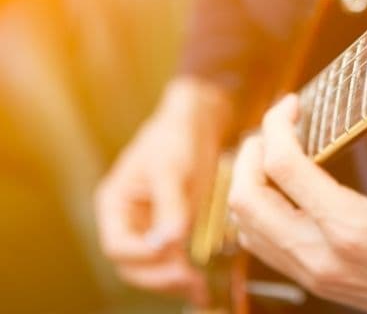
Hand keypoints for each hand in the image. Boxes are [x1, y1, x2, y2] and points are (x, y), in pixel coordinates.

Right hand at [95, 78, 231, 302]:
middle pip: (132, 266)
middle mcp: (127, 221)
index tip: (174, 256)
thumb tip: (168, 242)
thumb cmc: (176, 138)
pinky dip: (183, 275)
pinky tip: (203, 286)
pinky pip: (170, 261)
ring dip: (172, 283)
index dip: (144, 257)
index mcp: (114, 204)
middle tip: (192, 282)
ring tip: (201, 292)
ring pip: (151, 269)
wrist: (197, 124)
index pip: (118, 246)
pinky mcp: (170, 231)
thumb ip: (170, 206)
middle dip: (160, 277)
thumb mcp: (172, 169)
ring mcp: (148, 228)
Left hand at [228, 95, 366, 313]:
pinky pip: (260, 245)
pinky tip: (277, 191)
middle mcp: (320, 254)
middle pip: (247, 198)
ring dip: (248, 182)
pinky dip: (256, 212)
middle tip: (272, 129)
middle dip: (251, 152)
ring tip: (269, 155)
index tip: (291, 105)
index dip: (277, 126)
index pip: (284, 167)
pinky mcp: (311, 281)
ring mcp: (311, 272)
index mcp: (350, 225)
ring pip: (245, 225)